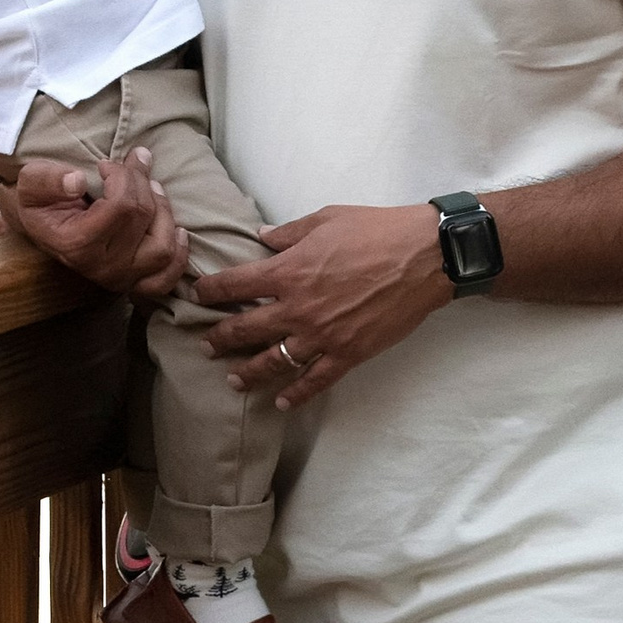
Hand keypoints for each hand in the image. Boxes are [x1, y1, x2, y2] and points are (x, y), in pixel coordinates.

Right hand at [2, 146, 190, 303]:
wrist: (41, 226)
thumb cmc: (39, 201)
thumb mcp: (31, 182)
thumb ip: (48, 179)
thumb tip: (77, 180)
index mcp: (76, 244)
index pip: (121, 206)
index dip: (122, 176)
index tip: (107, 165)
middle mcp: (101, 268)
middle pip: (143, 218)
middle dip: (142, 183)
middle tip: (132, 166)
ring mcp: (120, 279)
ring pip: (163, 246)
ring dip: (164, 211)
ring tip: (152, 188)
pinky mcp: (134, 283)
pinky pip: (167, 277)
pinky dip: (179, 254)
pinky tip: (179, 230)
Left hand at [194, 205, 449, 409]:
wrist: (424, 257)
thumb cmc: (376, 230)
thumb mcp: (326, 218)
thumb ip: (288, 232)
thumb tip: (262, 237)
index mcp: (288, 270)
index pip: (235, 285)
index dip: (211, 291)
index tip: (197, 296)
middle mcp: (298, 308)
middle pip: (245, 330)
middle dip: (220, 338)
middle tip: (206, 344)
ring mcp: (322, 336)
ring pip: (273, 362)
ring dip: (248, 373)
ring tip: (232, 379)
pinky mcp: (347, 354)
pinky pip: (314, 382)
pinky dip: (295, 395)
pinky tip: (280, 403)